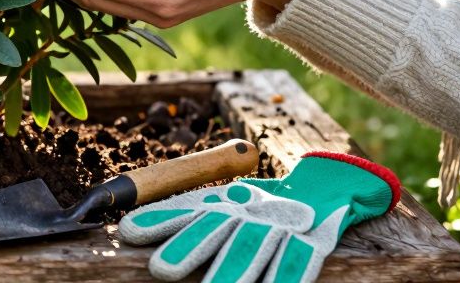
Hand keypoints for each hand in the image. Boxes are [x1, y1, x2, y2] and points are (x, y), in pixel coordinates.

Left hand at [118, 152, 398, 282]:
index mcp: (227, 200)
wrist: (333, 186)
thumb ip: (183, 219)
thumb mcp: (227, 206)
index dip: (160, 220)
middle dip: (189, 248)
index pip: (188, 209)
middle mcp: (251, 210)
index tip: (127, 231)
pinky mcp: (316, 241)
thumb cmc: (265, 206)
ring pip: (254, 248)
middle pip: (216, 228)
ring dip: (232, 270)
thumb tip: (126, 229)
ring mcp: (284, 225)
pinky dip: (285, 277)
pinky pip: (298, 263)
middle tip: (161, 269)